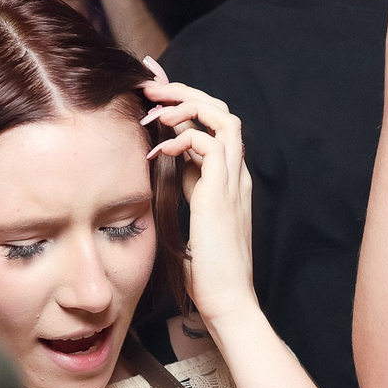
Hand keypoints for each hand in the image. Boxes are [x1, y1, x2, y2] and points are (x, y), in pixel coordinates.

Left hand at [138, 60, 255, 326]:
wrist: (226, 299)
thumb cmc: (207, 271)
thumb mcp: (195, 220)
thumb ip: (189, 190)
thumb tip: (168, 166)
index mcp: (229, 180)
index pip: (212, 126)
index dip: (186, 106)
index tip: (155, 96)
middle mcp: (236, 174)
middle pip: (221, 112)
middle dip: (185, 93)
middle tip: (151, 89)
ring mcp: (233, 181)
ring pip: (221, 117)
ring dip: (186, 105)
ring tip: (154, 108)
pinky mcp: (222, 191)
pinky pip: (208, 143)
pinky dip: (182, 136)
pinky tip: (158, 147)